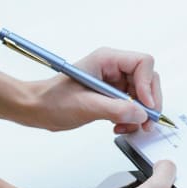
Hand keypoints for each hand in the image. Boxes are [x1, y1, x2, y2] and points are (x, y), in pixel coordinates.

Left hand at [25, 48, 161, 133]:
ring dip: (140, 114)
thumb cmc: (51, 100)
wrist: (37, 110)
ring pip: (143, 95)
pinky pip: (133, 106)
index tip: (145, 106)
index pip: (143, 63)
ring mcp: (114, 82)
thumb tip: (141, 114)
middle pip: (148, 79)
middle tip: (146, 123)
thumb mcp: (84, 106)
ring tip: (127, 127)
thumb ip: (115, 109)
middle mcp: (113, 68)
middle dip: (149, 103)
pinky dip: (132, 119)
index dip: (148, 84)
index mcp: (106, 60)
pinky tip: (119, 126)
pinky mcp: (113, 96)